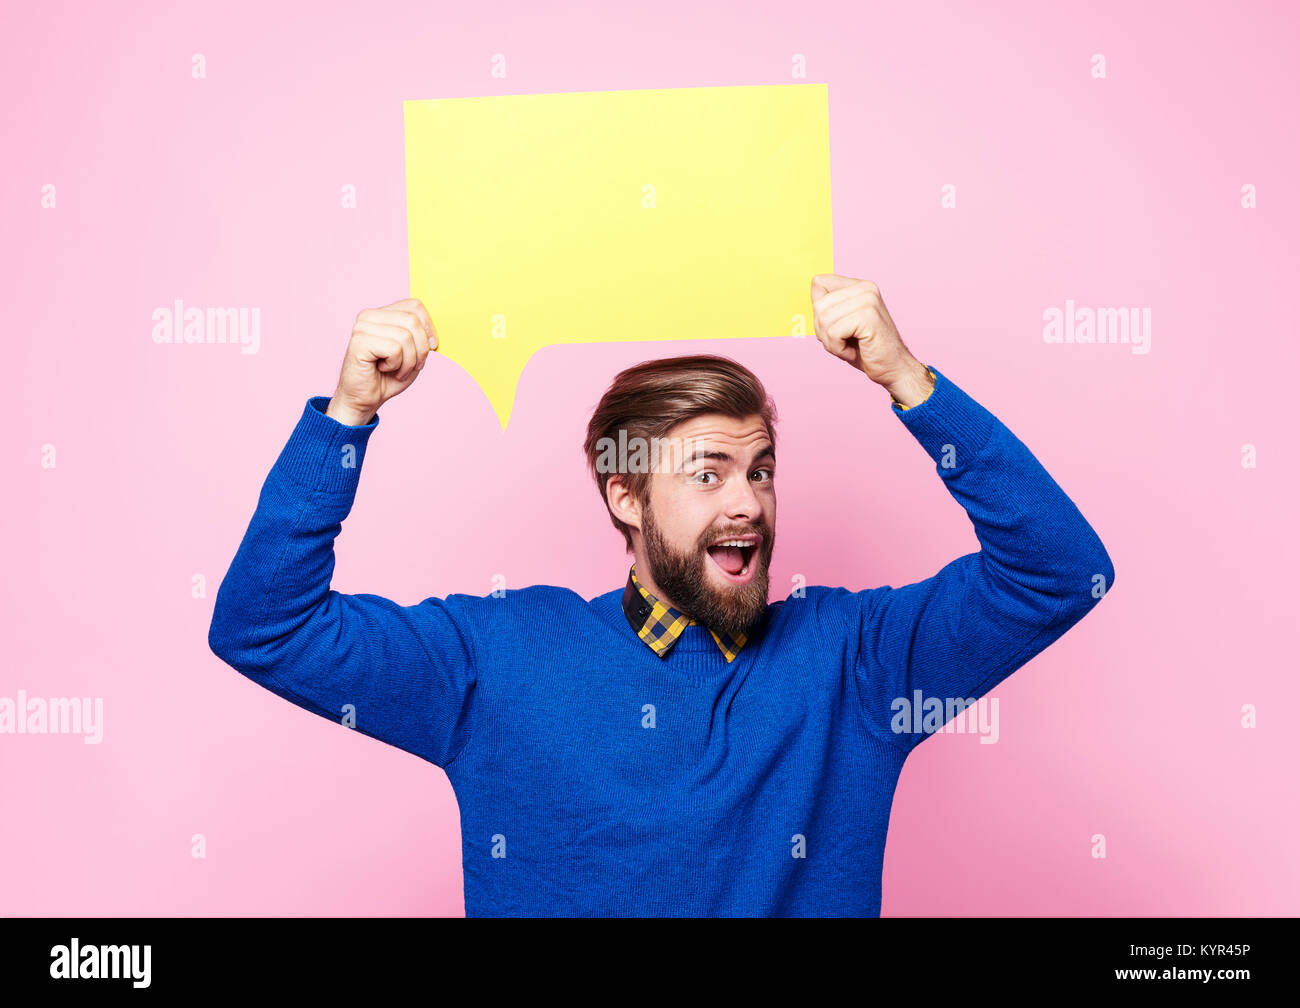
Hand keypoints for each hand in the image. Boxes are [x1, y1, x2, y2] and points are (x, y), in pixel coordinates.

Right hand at [326, 298, 437, 424]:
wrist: (365, 399)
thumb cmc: (388, 376)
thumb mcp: (413, 353)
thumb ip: (422, 336)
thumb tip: (435, 332)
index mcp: (382, 313)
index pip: (415, 306)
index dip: (429, 328)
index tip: (431, 347)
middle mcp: (369, 316)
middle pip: (412, 320)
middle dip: (421, 349)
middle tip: (412, 365)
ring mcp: (362, 327)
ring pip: (405, 336)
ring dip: (408, 361)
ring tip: (397, 369)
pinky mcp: (359, 342)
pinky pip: (394, 349)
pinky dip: (396, 365)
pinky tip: (384, 369)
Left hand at [810, 275, 923, 393]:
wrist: (892, 368)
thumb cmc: (864, 349)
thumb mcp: (840, 322)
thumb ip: (827, 304)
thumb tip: (813, 287)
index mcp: (859, 286)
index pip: (819, 283)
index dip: (819, 311)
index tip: (838, 326)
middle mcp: (865, 288)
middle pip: (818, 305)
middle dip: (823, 331)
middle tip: (843, 341)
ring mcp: (868, 300)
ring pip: (823, 320)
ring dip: (830, 342)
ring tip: (848, 347)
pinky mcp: (869, 316)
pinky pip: (833, 333)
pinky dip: (838, 349)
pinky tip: (853, 352)